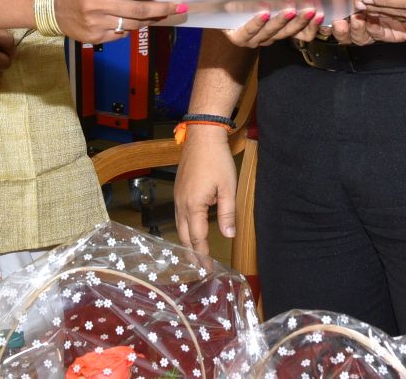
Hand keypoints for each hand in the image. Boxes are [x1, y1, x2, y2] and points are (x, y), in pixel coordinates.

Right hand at [53, 0, 181, 43]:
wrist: (48, 5)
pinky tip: (136, 23)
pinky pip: (119, 34)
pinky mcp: (93, 38)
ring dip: (149, 20)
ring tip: (163, 15)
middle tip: (178, 6)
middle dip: (159, 9)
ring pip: (130, 25)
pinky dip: (129, 28)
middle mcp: (94, 6)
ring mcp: (94, 24)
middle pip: (133, 11)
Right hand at [172, 126, 238, 255]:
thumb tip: (229, 235)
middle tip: (201, 266)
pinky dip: (184, 228)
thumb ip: (227, 213)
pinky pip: (178, 215)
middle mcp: (181, 204)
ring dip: (186, 242)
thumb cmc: (217, 160)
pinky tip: (190, 230)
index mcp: (194, 206)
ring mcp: (177, 196)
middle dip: (192, 253)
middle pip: (184, 236)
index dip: (203, 255)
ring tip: (194, 254)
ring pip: (179, 226)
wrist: (202, 137)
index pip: (197, 238)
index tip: (208, 269)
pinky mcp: (177, 190)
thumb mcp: (228, 188)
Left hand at [221, 0, 321, 48]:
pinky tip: (264, 13)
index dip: (313, 25)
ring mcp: (254, 38)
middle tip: (310, 9)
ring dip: (281, 21)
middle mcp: (269, 34)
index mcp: (280, 23)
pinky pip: (250, 33)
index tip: (321, 12)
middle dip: (301, 21)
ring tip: (289, 9)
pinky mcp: (238, 38)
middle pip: (290, 33)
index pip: (302, 32)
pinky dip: (258, 23)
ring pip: (272, 34)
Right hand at [326, 8, 405, 45]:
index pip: (337, 9)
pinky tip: (368, 21)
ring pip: (358, 37)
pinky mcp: (393, 33)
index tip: (321, 11)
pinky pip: (377, 37)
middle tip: (337, 21)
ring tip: (353, 19)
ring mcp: (379, 24)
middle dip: (337, 29)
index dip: (327, 13)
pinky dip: (369, 31)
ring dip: (352, 31)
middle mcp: (366, 12)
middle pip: (345, 29)